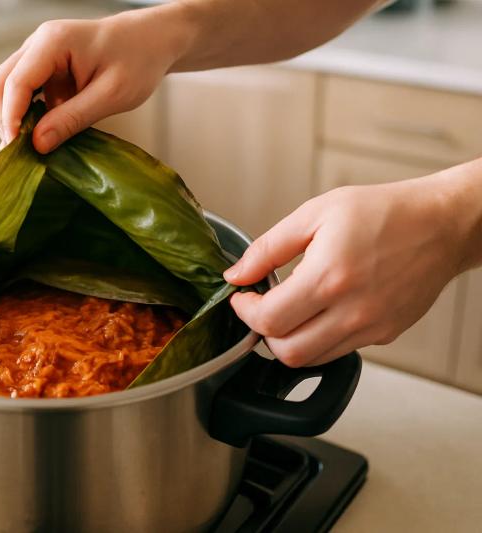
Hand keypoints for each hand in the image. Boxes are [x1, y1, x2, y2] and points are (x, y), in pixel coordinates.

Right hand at [0, 11, 180, 152]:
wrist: (153, 40)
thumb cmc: (140, 59)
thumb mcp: (111, 94)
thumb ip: (73, 119)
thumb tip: (37, 144)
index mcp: (53, 42)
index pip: (16, 83)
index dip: (10, 119)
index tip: (16, 150)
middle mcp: (38, 43)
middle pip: (0, 84)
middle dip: (5, 120)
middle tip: (19, 154)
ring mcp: (39, 54)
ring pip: (6, 89)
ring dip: (12, 119)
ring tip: (28, 149)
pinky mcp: (45, 68)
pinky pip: (24, 93)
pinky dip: (27, 116)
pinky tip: (40, 136)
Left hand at [224, 177, 461, 367]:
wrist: (442, 224)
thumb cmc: (383, 212)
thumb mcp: (315, 214)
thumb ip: (268, 248)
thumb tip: (236, 275)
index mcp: (329, 277)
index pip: (269, 321)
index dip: (245, 312)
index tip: (242, 296)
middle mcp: (353, 310)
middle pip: (287, 353)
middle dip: (263, 333)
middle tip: (262, 306)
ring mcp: (371, 327)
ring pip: (311, 359)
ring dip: (289, 340)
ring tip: (290, 308)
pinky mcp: (385, 335)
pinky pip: (338, 351)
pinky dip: (318, 338)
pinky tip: (320, 310)